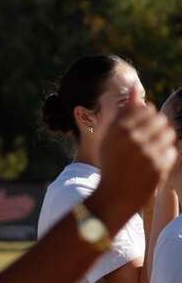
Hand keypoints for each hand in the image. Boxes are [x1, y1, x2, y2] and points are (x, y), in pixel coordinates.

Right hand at [91, 101, 176, 226]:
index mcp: (119, 128)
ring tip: (150, 149)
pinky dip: (165, 154)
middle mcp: (133, 138)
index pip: (145, 108)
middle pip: (160, 118)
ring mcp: (147, 152)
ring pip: (169, 133)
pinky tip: (152, 162)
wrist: (114, 195)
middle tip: (146, 140)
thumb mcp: (111, 135)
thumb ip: (124, 110)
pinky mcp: (160, 166)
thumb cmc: (112, 162)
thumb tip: (137, 86)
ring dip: (163, 139)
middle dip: (156, 127)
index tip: (138, 130)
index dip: (144, 118)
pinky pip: (172, 150)